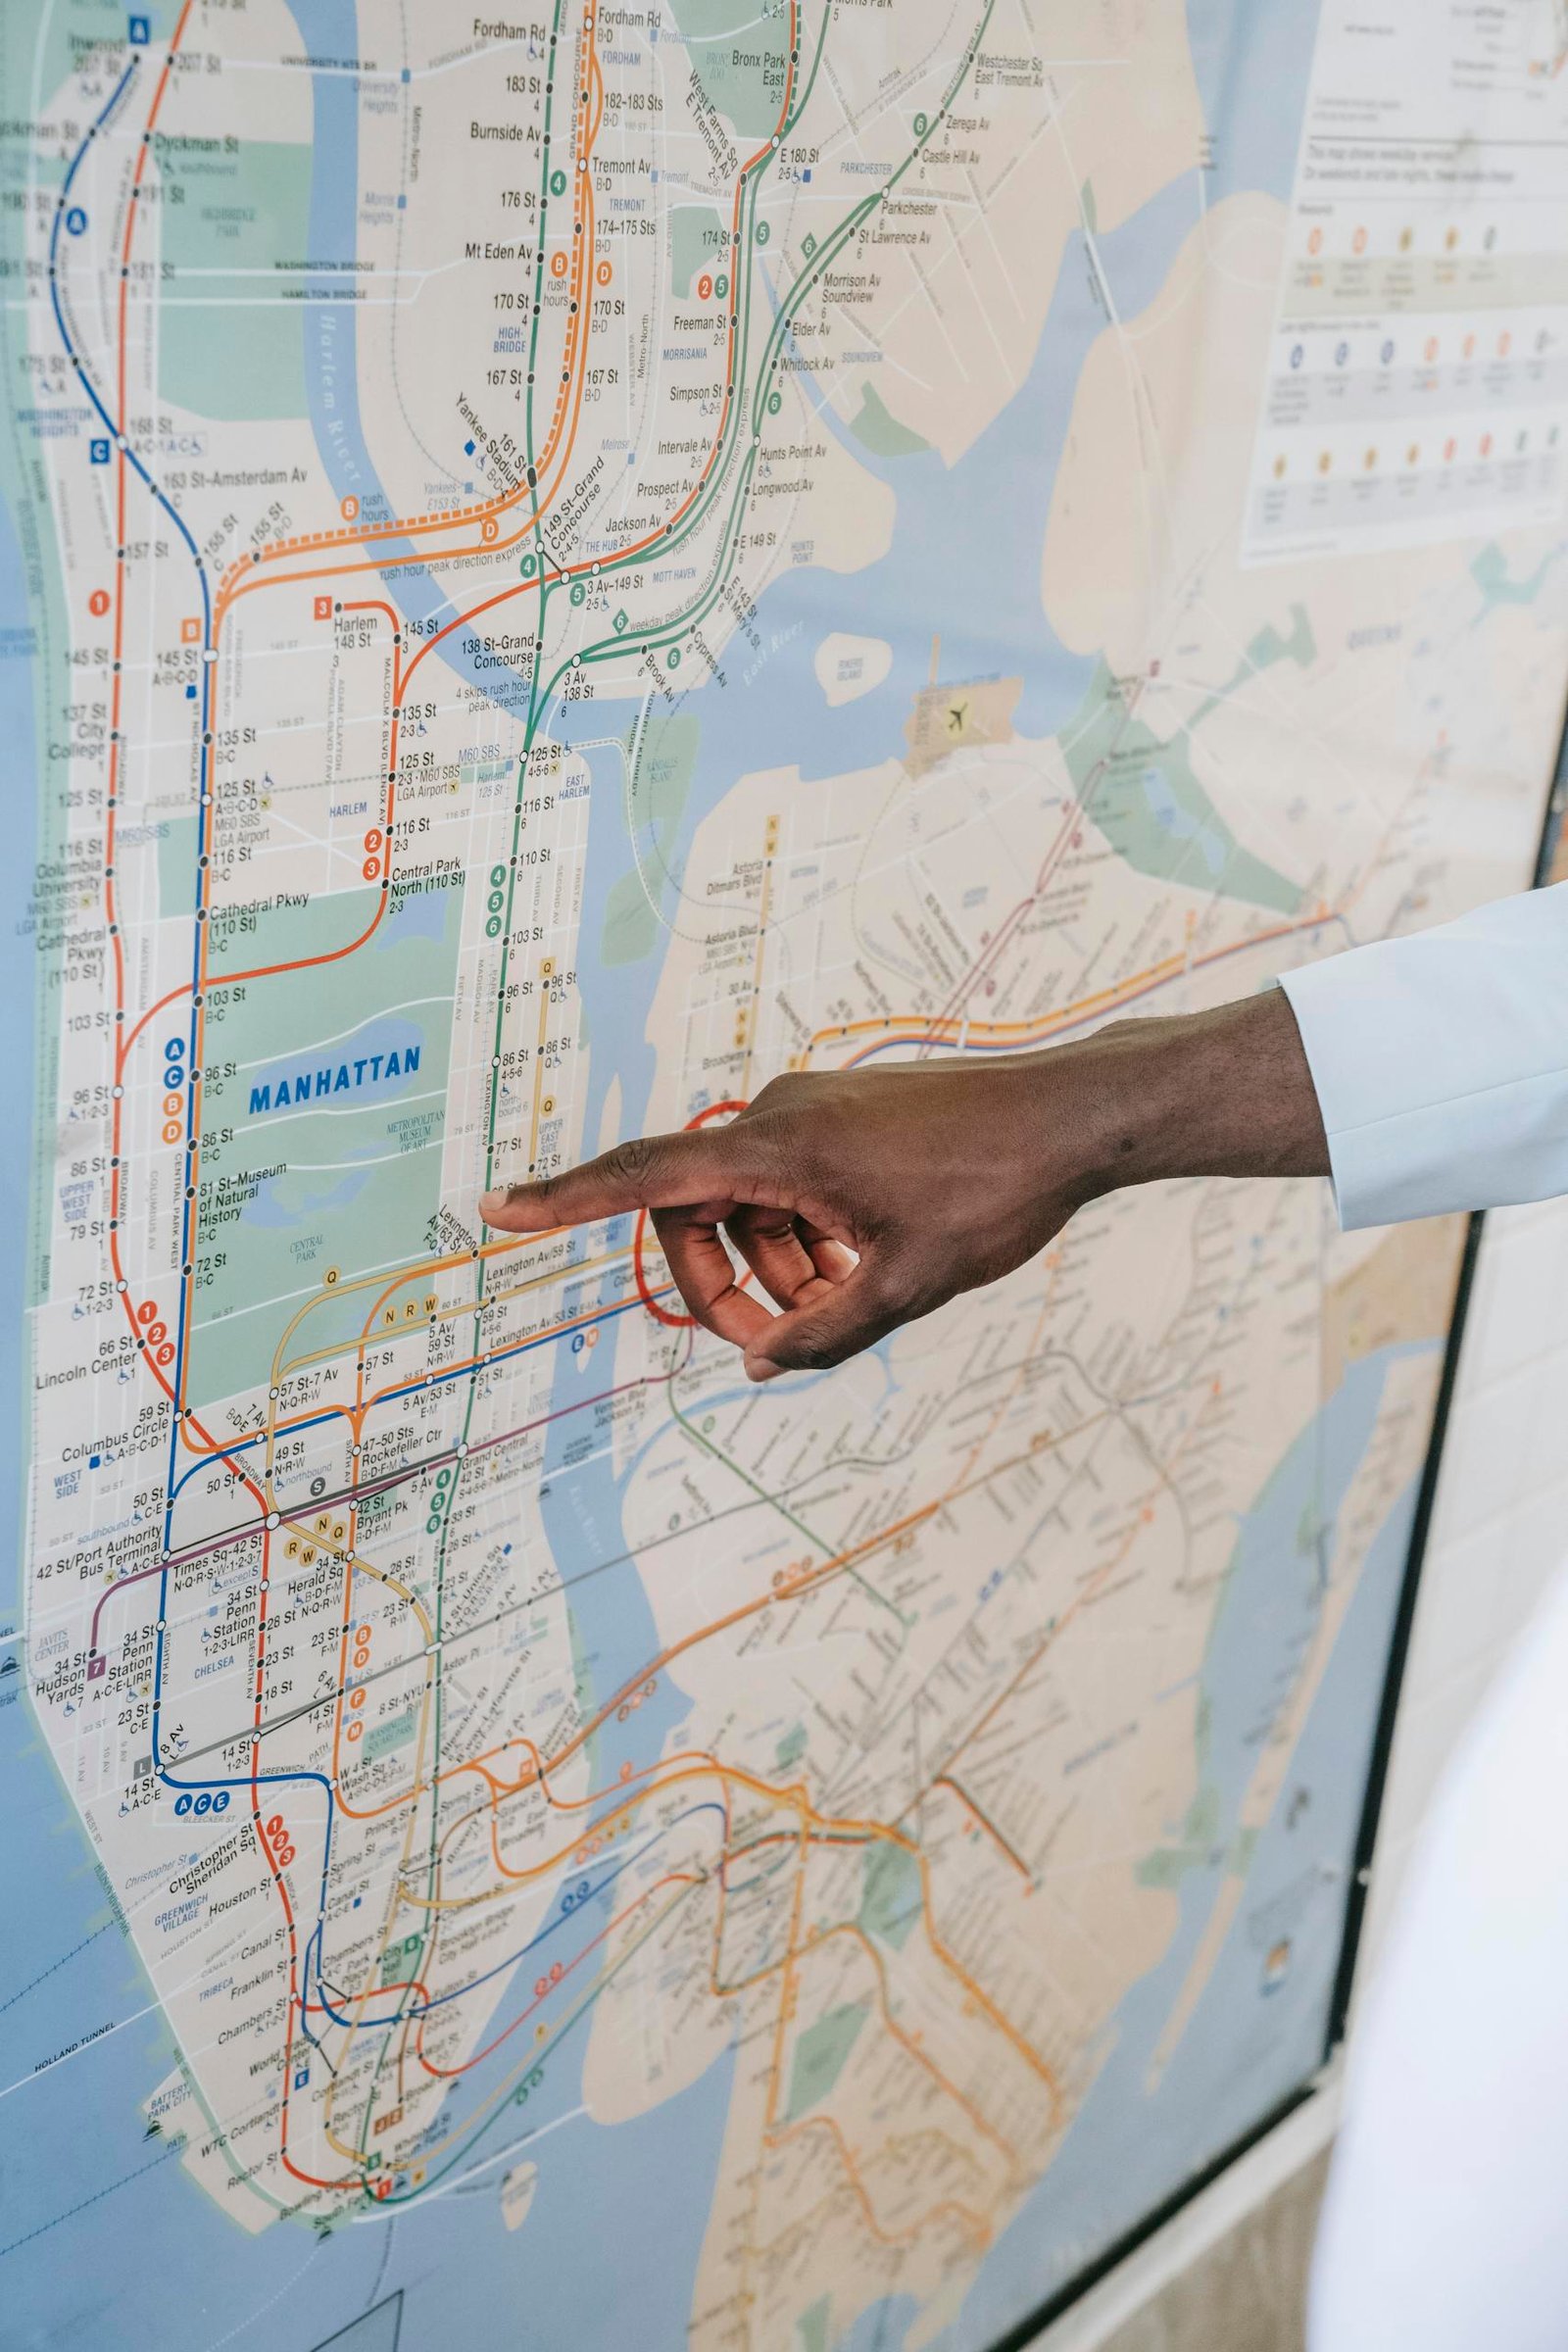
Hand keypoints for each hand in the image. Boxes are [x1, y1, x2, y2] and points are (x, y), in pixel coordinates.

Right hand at [478, 992, 1325, 1380]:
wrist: (1073, 1116)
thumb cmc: (993, 1190)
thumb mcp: (907, 1284)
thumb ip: (824, 1331)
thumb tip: (762, 1362)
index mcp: (775, 1145)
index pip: (645, 1176)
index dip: (564, 1200)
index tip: (494, 1209)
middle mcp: (777, 1115)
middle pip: (694, 1210)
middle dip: (721, 1283)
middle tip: (779, 1341)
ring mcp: (810, 1112)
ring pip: (748, 1204)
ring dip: (775, 1265)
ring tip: (849, 1300)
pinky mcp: (842, 1117)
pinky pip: (789, 1183)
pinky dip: (806, 1236)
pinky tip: (865, 1265)